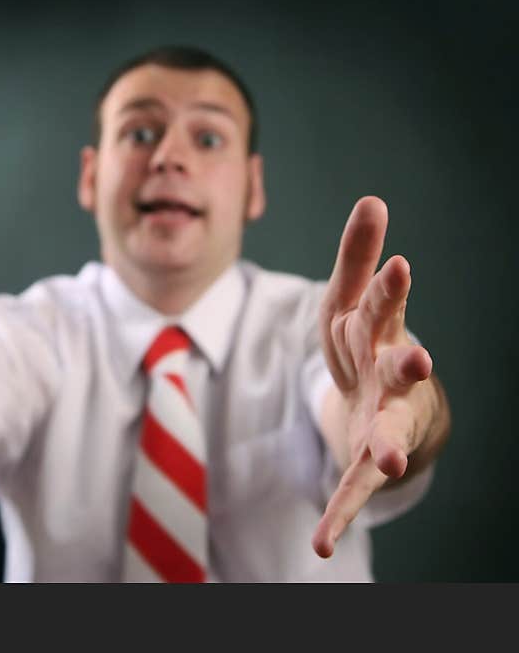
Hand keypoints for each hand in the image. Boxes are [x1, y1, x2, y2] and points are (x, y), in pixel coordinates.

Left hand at [312, 196, 434, 557]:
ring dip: (385, 446)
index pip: (385, 305)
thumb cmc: (365, 342)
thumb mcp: (352, 299)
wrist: (386, 398)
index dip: (390, 285)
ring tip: (387, 462)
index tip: (398, 262)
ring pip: (386, 433)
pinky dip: (339, 513)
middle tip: (421, 357)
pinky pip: (353, 488)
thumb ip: (359, 256)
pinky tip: (322, 546)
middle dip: (409, 363)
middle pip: (399, 369)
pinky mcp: (366, 458)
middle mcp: (391, 378)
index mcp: (381, 332)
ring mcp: (382, 421)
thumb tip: (371, 197)